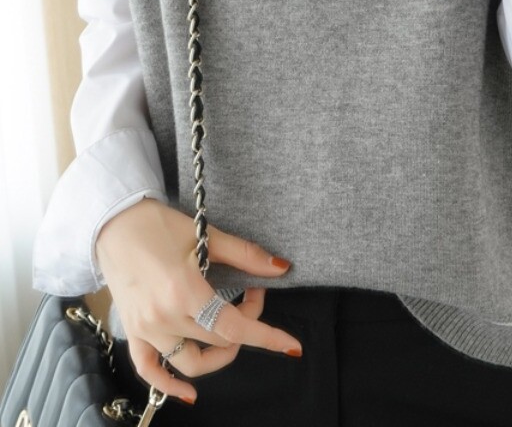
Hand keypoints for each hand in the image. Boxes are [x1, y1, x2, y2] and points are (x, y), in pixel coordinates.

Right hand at [95, 198, 302, 403]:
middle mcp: (164, 316)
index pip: (234, 326)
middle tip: (251, 295)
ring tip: (230, 330)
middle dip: (246, 323)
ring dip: (218, 353)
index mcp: (184, 291)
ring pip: (190, 362)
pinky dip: (169, 385)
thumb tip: (281, 268)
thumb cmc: (159, 225)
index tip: (291, 345)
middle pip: (218, 340)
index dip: (266, 336)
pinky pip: (150, 370)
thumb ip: (246, 255)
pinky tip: (190, 393)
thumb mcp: (206, 235)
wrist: (115, 224)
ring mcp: (146, 328)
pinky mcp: (133, 331)